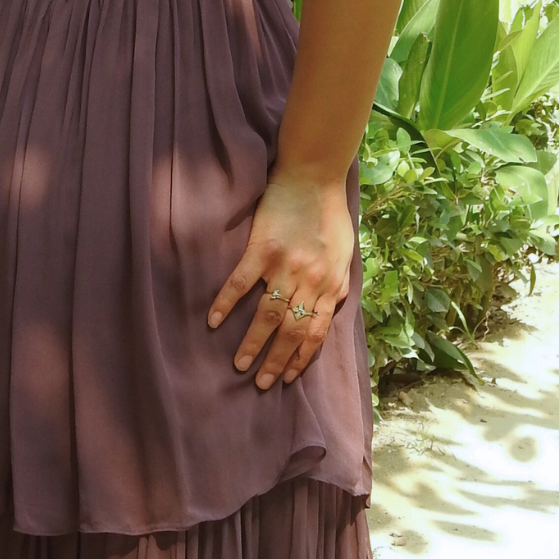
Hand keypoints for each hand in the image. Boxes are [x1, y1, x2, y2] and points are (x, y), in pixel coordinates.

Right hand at [208, 167, 353, 388]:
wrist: (314, 176)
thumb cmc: (330, 214)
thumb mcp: (345, 255)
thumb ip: (336, 285)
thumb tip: (328, 311)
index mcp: (330, 284)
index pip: (315, 332)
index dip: (300, 357)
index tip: (286, 377)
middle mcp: (309, 280)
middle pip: (291, 331)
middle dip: (275, 361)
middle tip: (260, 382)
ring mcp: (284, 266)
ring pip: (268, 315)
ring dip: (253, 343)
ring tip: (239, 364)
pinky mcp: (261, 249)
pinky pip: (241, 282)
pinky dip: (226, 303)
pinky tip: (214, 321)